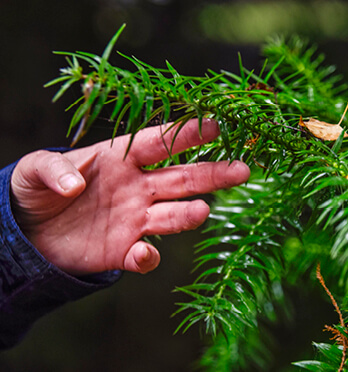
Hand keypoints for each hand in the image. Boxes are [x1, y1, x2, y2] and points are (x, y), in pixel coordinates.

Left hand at [11, 119, 249, 275]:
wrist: (28, 234)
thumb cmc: (36, 192)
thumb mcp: (33, 171)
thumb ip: (53, 169)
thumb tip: (76, 185)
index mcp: (121, 158)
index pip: (160, 142)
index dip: (186, 134)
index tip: (215, 125)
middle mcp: (138, 187)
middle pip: (183, 178)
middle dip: (213, 173)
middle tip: (242, 169)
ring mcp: (135, 219)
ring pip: (173, 215)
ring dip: (189, 214)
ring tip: (202, 211)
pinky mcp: (125, 250)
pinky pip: (144, 255)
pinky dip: (147, 256)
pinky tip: (143, 254)